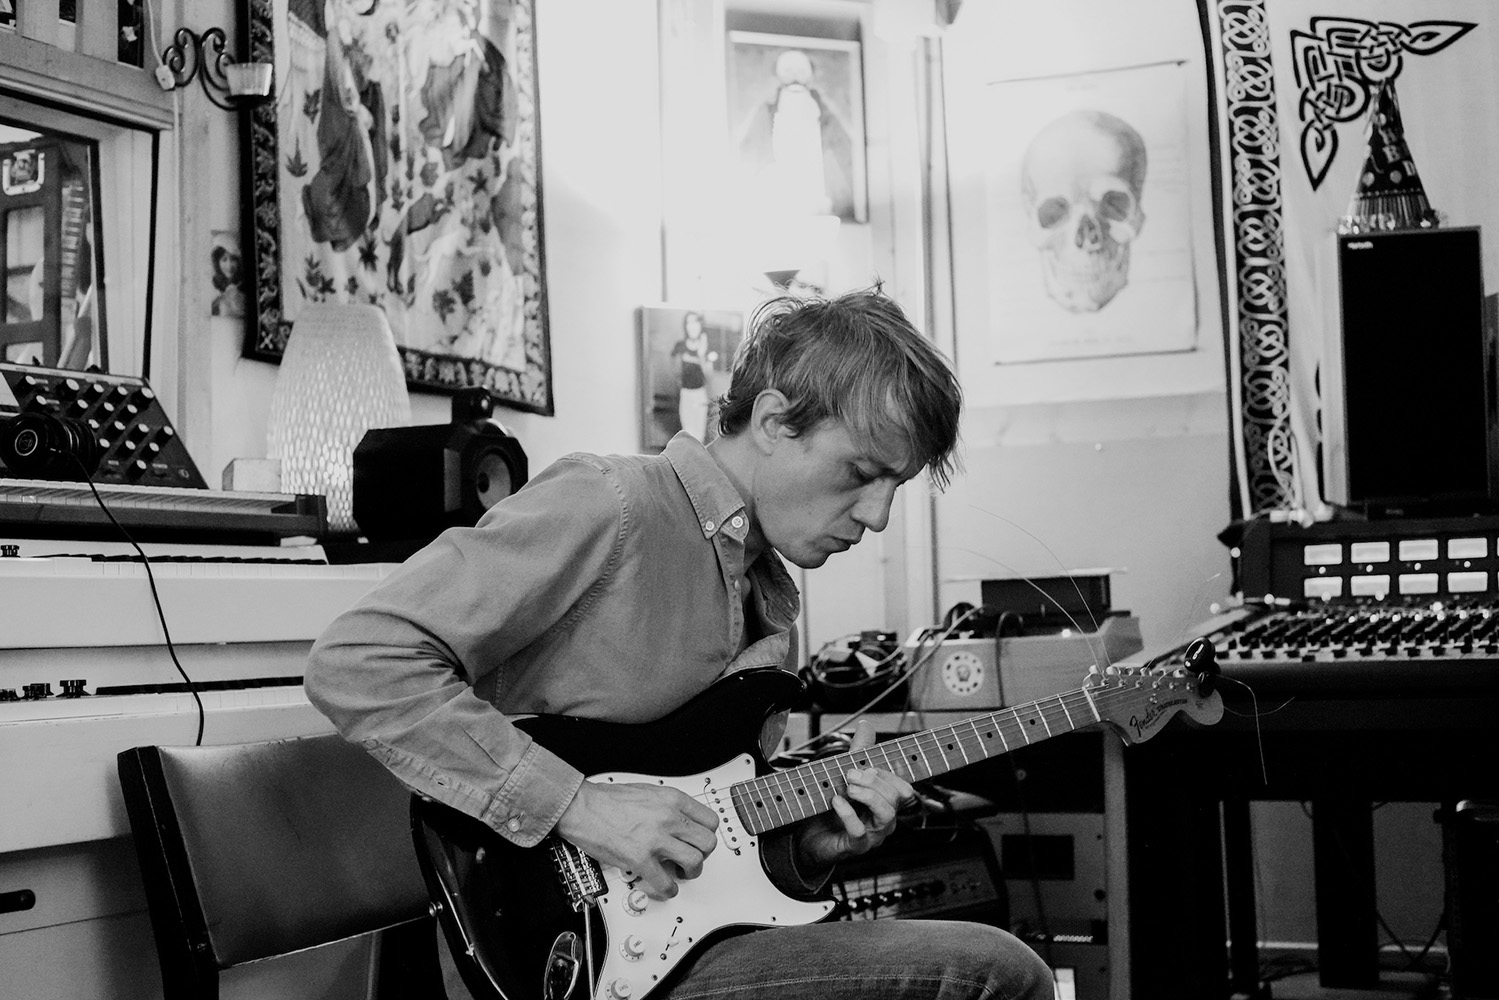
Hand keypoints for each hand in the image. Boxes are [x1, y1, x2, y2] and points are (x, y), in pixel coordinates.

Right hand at [554, 780, 718, 899]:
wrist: (583, 807)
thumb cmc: (607, 800)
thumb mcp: (648, 792)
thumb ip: (668, 806)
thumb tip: (681, 822)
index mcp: (672, 799)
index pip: (710, 821)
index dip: (707, 835)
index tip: (700, 842)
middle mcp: (668, 818)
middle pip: (707, 842)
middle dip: (703, 855)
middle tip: (692, 858)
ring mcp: (655, 839)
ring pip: (694, 862)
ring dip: (690, 873)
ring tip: (680, 873)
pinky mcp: (640, 859)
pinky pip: (666, 883)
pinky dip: (668, 890)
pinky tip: (664, 887)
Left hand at [794, 719, 911, 868]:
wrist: (811, 838)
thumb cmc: (833, 809)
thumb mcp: (846, 777)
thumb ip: (858, 753)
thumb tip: (866, 725)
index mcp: (886, 803)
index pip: (903, 787)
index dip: (888, 774)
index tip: (866, 765)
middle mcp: (885, 820)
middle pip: (896, 797)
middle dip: (874, 780)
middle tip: (850, 773)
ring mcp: (873, 835)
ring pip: (886, 814)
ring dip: (867, 794)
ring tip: (848, 787)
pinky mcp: (856, 847)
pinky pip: (859, 831)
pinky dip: (847, 813)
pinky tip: (836, 801)